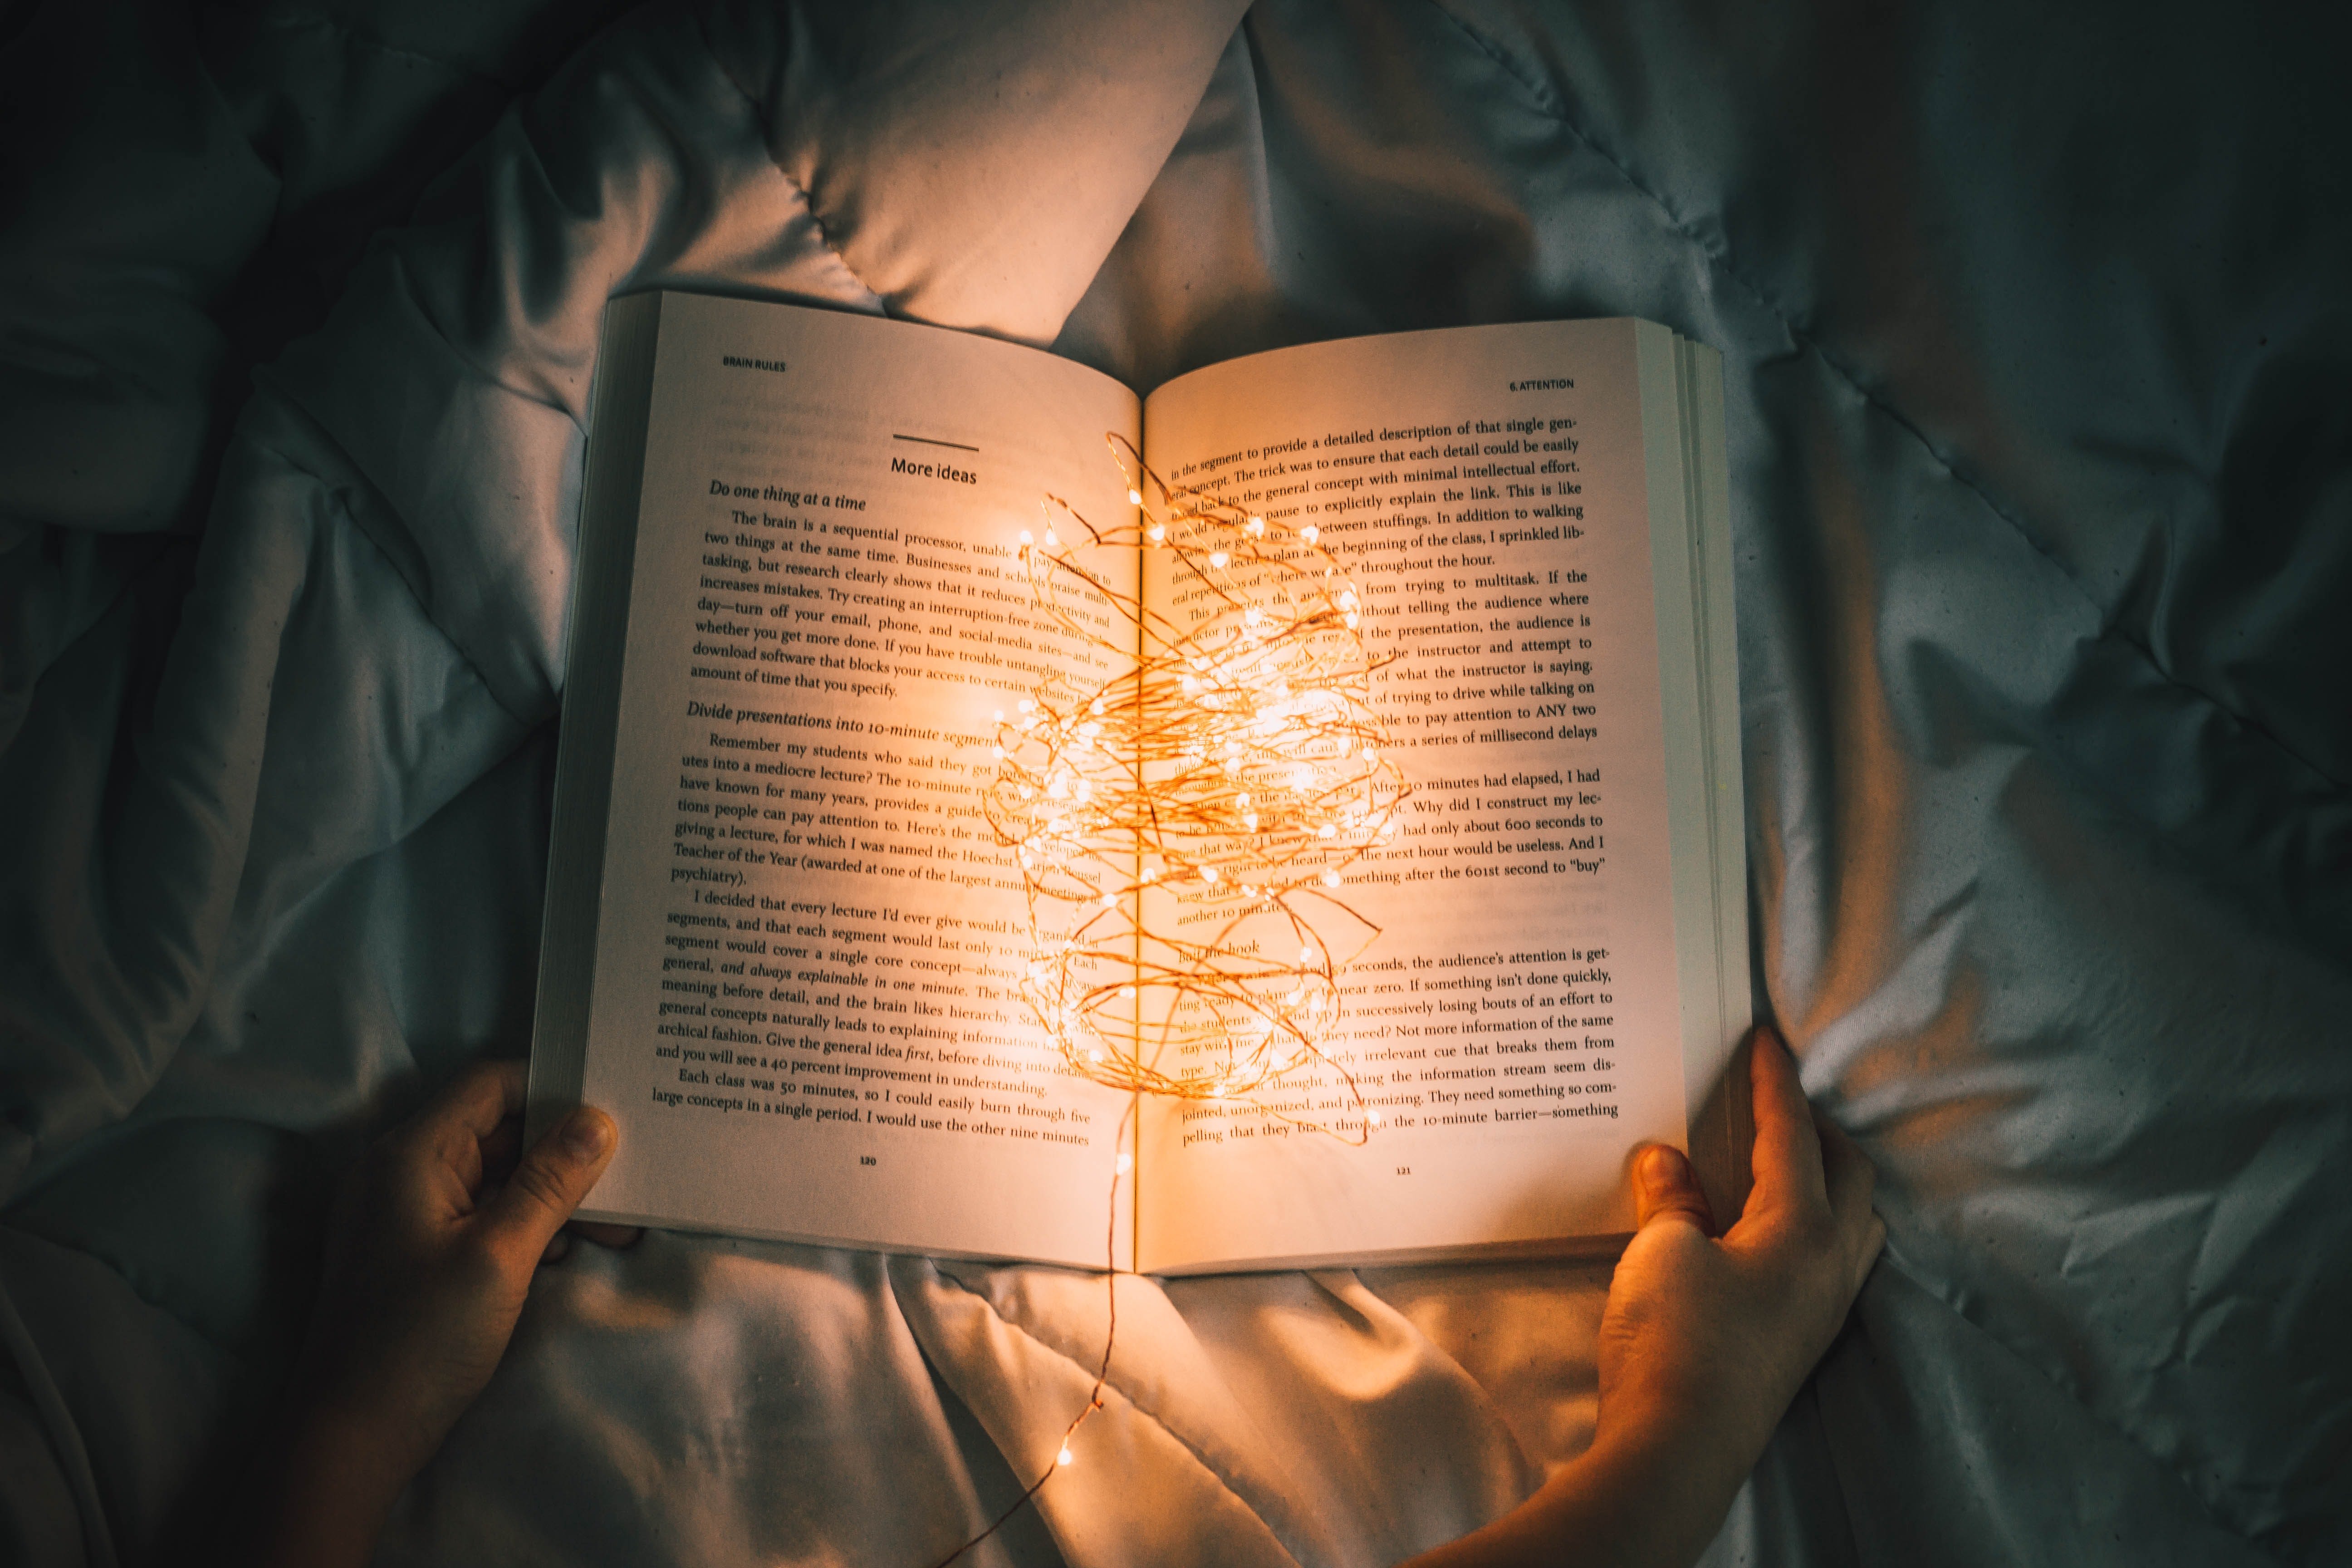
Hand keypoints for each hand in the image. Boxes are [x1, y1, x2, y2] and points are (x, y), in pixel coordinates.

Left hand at [246, 1061, 623, 1567]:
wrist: (352, 1437)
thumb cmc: (420, 1340)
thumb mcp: (500, 1254)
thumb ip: (549, 1181)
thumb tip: (598, 1120)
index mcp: (411, 1155)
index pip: (490, 1085)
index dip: (552, 1086)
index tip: (615, 1106)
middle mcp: (403, 1171)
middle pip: (498, 1130)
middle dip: (566, 1150)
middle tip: (632, 1176)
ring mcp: (407, 1213)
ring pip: (496, 1176)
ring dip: (554, 1194)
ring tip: (616, 1225)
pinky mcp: (418, 1251)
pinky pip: (482, 1213)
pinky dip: (527, 1223)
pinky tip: (571, 1248)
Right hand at [1402, 1025, 1882, 1567]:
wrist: (1677, 1444)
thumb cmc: (1676, 1338)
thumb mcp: (1662, 1250)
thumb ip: (1671, 1197)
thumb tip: (1668, 1160)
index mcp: (1805, 1228)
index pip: (1795, 1136)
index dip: (1776, 1085)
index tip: (1769, 1042)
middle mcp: (1830, 1266)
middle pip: (1848, 1177)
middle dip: (1818, 1132)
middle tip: (1779, 1102)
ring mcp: (1821, 1311)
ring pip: (1852, 1226)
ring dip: (1827, 1184)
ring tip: (1787, 1165)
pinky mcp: (1799, 1343)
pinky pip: (1828, 1263)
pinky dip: (1811, 1228)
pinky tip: (1770, 1235)